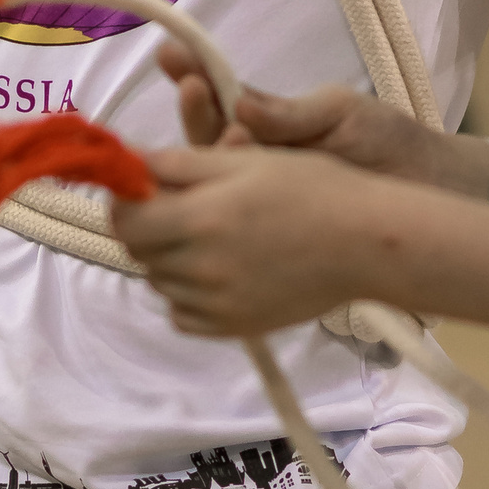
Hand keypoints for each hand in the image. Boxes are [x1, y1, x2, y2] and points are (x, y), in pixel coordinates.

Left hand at [122, 144, 411, 335]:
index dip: (125, 199)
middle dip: (147, 225)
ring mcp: (216, 305)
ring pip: (159, 282)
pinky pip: (183, 314)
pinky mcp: (234, 328)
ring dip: (168, 257)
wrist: (365, 243)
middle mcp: (200, 270)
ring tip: (209, 234)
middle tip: (181, 205)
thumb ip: (178, 164)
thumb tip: (129, 161)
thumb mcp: (245, 160)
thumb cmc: (311, 188)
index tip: (143, 186)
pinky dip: (187, 293)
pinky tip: (219, 269)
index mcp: (199, 220)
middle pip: (138, 251)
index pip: (123, 220)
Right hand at [156, 40, 488, 195]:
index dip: (192, 74)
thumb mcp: (341, 113)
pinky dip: (231, 206)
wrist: (429, 188)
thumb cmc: (387, 141)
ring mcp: (261, 200)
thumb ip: (291, 112)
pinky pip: (237, 224)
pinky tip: (235, 190)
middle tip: (193, 85)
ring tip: (230, 129)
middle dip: (194, 111)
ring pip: (214, 182)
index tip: (172, 52)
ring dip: (212, 152)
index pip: (218, 98)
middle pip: (203, 139)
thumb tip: (239, 104)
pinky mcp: (272, 236)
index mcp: (266, 124)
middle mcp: (254, 161)